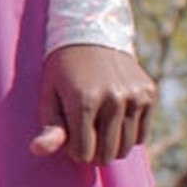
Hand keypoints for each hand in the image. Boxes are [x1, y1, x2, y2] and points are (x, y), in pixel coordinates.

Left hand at [32, 43, 154, 166]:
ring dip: (111, 145)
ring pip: (125, 148)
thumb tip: (38, 151)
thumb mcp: (49, 94)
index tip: (69, 133)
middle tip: (84, 132)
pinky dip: (129, 134)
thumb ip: (49, 126)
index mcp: (84, 100)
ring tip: (99, 126)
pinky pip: (142, 136)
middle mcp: (113, 99)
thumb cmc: (64, 68)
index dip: (73, 149)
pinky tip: (116, 118)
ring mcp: (134, 96)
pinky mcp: (148, 94)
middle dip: (92, 151)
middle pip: (106, 154)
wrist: (94, 31)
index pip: (83, 153)